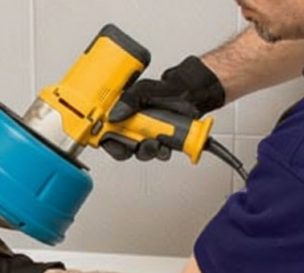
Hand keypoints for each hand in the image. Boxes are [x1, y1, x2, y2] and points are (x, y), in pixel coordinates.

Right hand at [101, 56, 224, 161]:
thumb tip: (115, 113)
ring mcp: (148, 133)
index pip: (107, 129)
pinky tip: (166, 146)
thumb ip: (129, 99)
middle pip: (122, 145)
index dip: (107, 138)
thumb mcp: (146, 89)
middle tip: (138, 142)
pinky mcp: (162, 141)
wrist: (197, 94)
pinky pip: (157, 153)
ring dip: (147, 150)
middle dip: (129, 148)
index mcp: (125, 110)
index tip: (111, 140)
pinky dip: (162, 153)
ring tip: (156, 143)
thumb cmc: (172, 88)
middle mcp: (134, 123)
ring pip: (140, 151)